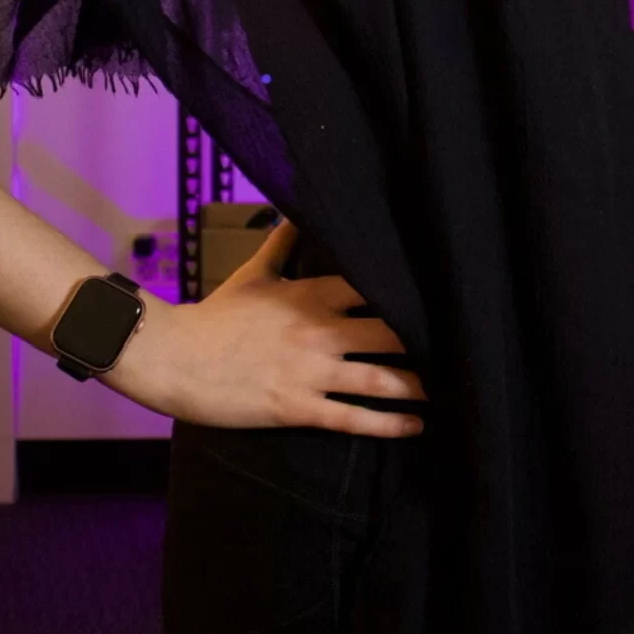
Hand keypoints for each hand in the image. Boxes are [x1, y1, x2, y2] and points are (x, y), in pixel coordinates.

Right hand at [106, 218, 425, 435]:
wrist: (172, 358)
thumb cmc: (215, 316)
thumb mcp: (254, 274)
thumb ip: (283, 243)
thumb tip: (300, 209)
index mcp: (311, 294)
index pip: (376, 286)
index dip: (412, 292)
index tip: (444, 296)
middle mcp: (319, 330)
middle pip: (392, 332)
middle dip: (429, 341)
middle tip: (461, 348)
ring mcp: (311, 371)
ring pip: (381, 379)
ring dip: (420, 386)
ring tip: (450, 389)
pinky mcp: (298, 407)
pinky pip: (353, 418)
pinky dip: (390, 423)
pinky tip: (416, 425)